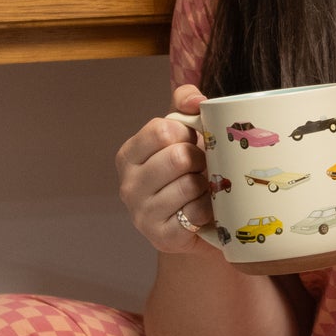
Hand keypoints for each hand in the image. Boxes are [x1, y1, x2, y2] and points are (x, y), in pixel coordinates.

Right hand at [115, 85, 216, 254]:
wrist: (197, 223)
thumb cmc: (188, 172)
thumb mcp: (182, 134)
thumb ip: (184, 104)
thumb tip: (196, 99)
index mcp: (128, 155)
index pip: (161, 130)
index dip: (186, 133)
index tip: (193, 142)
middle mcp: (128, 185)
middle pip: (178, 157)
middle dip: (200, 159)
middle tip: (202, 167)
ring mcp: (141, 214)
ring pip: (190, 185)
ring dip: (206, 185)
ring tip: (203, 188)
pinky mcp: (161, 237)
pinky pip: (196, 213)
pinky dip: (208, 209)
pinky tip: (204, 210)